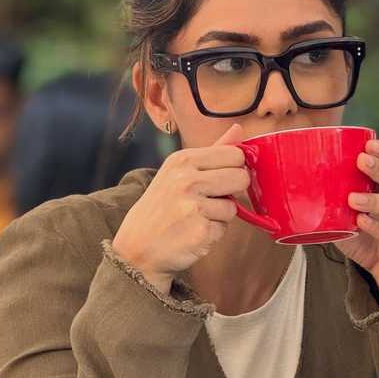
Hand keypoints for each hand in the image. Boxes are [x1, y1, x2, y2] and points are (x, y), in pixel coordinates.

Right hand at [112, 124, 247, 294]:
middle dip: (232, 191)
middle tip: (208, 201)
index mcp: (183, 160)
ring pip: (233, 207)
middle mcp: (187, 180)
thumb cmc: (161, 209)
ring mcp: (194, 206)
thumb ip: (213, 151)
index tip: (220, 178)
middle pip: (241, 177)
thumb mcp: (178, 172)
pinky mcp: (202, 231)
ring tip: (194, 218)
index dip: (234, 168)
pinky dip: (212, 234)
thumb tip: (240, 129)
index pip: (234, 154)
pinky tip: (192, 233)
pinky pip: (224, 229)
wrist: (137, 248)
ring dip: (220, 216)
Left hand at [335, 139, 378, 299]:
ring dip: (374, 200)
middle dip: (378, 168)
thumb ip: (331, 202)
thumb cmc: (365, 234)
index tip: (368, 144)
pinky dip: (377, 227)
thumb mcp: (347, 215)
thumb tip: (292, 191)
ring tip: (353, 199)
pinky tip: (362, 222)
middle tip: (361, 161)